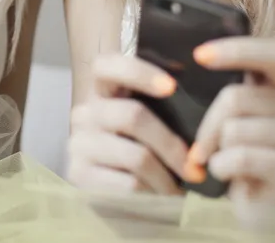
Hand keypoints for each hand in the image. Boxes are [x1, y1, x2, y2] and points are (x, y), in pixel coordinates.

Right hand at [66, 53, 190, 195]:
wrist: (122, 209)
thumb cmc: (147, 163)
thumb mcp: (152, 131)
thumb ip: (164, 108)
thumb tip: (191, 85)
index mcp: (103, 94)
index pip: (106, 66)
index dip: (138, 71)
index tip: (172, 86)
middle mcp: (85, 114)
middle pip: (132, 115)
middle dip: (171, 145)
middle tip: (196, 168)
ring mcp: (79, 144)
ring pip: (137, 155)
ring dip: (166, 178)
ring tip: (180, 191)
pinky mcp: (79, 176)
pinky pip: (129, 184)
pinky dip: (153, 196)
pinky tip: (160, 202)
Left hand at [188, 37, 274, 207]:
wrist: (269, 207)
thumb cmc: (249, 151)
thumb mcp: (244, 112)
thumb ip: (236, 83)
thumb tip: (198, 55)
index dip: (237, 49)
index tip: (199, 55)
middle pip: (238, 96)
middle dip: (209, 122)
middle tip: (200, 144)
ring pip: (235, 129)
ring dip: (216, 149)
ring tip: (225, 160)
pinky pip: (240, 157)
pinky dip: (221, 167)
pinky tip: (227, 174)